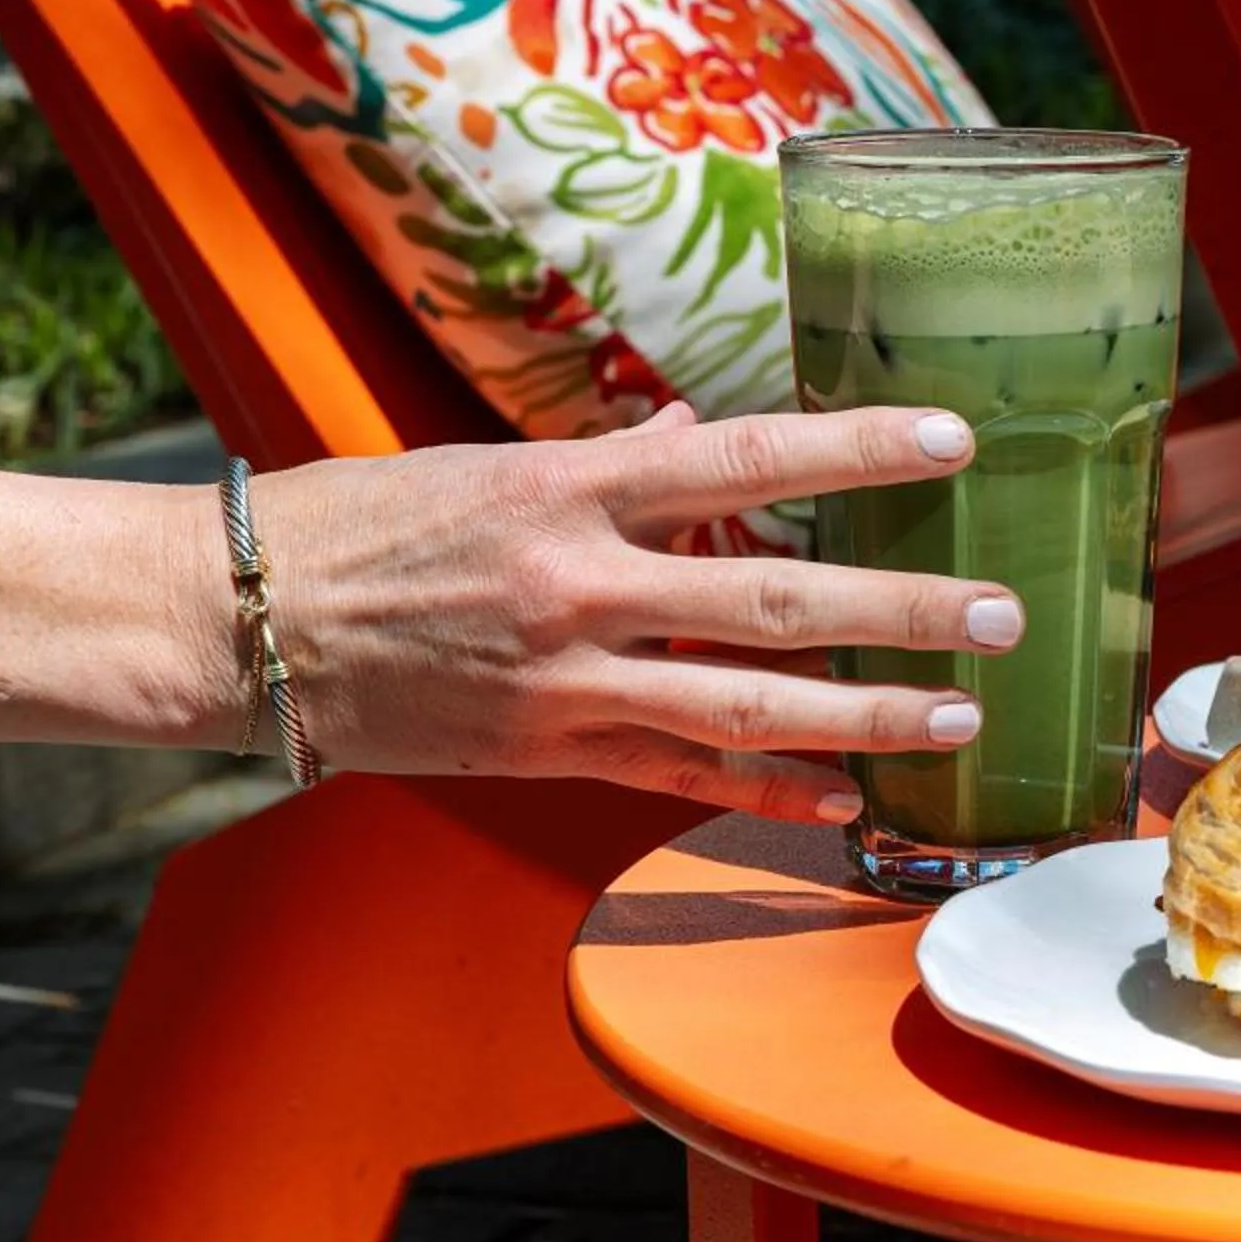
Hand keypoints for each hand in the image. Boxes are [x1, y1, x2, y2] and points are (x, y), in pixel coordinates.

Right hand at [238, 403, 1017, 821]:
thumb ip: (610, 463)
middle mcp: (581, 584)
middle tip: (1001, 613)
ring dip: (865, 716)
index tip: (951, 442)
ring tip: (959, 715)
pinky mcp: (548, 754)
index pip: (743, 457)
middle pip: (777, 595)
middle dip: (901, 607)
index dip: (855, 448)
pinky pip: (679, 780)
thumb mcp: (487, 466)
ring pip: (748, 705)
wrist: (239, 625)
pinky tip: (847, 806)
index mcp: (570, 489)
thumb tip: (697, 435)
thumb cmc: (363, 525)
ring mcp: (567, 680)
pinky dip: (768, 797)